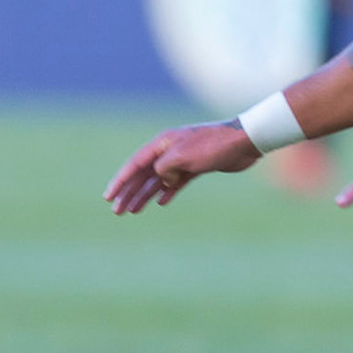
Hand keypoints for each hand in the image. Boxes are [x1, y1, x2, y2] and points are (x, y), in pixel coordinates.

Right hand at [103, 121, 259, 214]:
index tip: (108, 197)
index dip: (120, 181)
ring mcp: (184, 159)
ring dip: (145, 195)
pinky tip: (160, 202)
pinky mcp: (197, 166)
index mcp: (163, 143)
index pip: (135, 164)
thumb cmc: (213, 145)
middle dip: (129, 192)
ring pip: (158, 180)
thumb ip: (165, 168)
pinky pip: (176, 181)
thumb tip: (160, 180)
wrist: (244, 141)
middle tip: (117, 211)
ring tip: (133, 211)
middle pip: (143, 174)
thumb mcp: (183, 156)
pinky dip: (167, 191)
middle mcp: (170, 150)